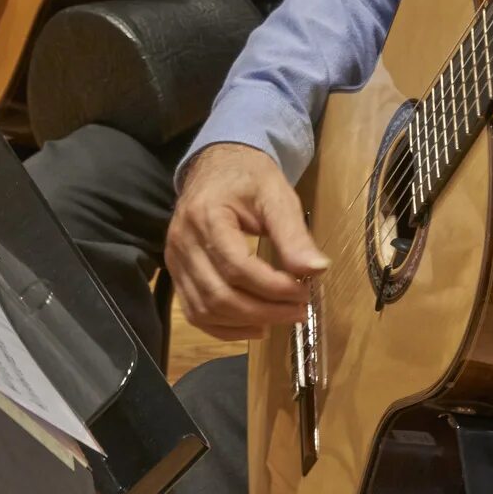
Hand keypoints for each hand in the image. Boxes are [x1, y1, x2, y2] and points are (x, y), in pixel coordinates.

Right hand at [166, 143, 325, 339]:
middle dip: (264, 311)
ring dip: (246, 323)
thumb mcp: (276, 195)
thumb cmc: (248, 177)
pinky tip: (254, 327)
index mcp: (206, 215)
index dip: (272, 287)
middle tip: (300, 310)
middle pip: (219, 294)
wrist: (218, 165)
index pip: (236, 266)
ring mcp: (175, 259)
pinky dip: (225, 328)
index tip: (304, 291)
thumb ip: (294, 234)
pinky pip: (195, 313)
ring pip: (205, 310)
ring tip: (281, 317)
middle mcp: (183, 241)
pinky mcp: (177, 272)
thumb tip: (316, 270)